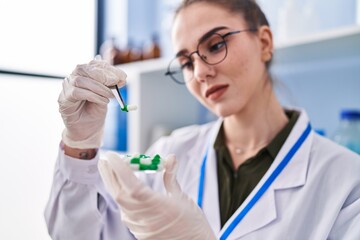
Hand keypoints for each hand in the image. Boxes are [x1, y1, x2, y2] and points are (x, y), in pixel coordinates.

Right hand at [58, 59, 126, 148]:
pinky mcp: (63, 99)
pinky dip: (93, 95)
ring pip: (80, 80)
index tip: (122, 76)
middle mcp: (73, 78)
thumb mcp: (106, 96)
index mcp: (84, 74)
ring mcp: (66, 88)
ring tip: (111, 95)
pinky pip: (76, 93)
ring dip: (99, 87)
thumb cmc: (95, 111)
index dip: (109, 69)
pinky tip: (103, 101)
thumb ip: (110, 86)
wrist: (87, 130)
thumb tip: (120, 78)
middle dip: (102, 74)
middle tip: (116, 82)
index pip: (94, 64)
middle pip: (84, 68)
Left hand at [98, 152, 216, 239]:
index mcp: (157, 206)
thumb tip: (169, 158)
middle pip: (119, 193)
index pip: (131, 185)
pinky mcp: (138, 232)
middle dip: (109, 175)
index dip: (119, 170)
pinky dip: (121, 197)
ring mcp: (139, 227)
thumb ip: (171, 176)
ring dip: (113, 185)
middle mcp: (144, 217)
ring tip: (111, 171)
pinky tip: (122, 189)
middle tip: (103, 159)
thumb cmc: (192, 223)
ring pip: (120, 202)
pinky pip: (124, 211)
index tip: (111, 156)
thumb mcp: (183, 198)